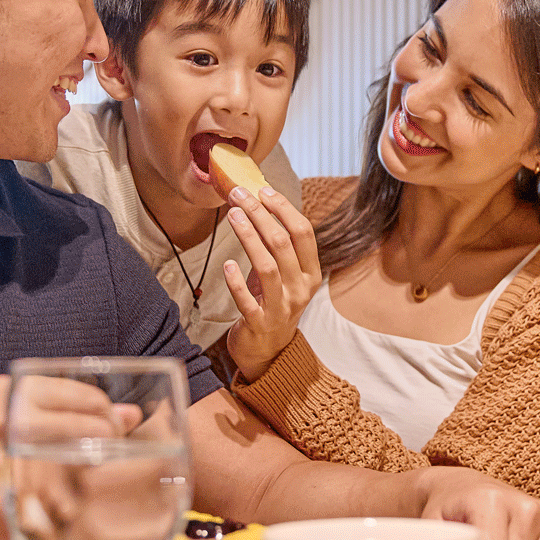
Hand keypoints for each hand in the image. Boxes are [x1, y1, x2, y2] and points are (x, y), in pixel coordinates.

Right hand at [0, 375, 135, 539]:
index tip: (111, 434)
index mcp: (6, 395)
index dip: (109, 418)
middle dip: (108, 451)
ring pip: (79, 471)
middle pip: (91, 430)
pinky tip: (48, 516)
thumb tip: (130, 414)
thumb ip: (58, 415)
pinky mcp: (0, 507)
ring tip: (65, 493)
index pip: (85, 396)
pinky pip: (56, 509)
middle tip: (98, 468)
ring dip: (86, 487)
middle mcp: (5, 423)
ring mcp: (2, 465)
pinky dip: (64, 515)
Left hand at [221, 184, 321, 380]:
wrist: (268, 350)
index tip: (263, 190)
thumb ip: (278, 247)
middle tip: (238, 195)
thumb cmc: (272, 302)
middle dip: (259, 214)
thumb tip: (259, 204)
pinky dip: (236, 281)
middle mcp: (301, 289)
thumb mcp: (284, 274)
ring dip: (248, 237)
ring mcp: (282, 308)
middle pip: (282, 244)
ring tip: (232, 216)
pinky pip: (248, 300)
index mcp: (311, 273)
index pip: (303, 232)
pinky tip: (227, 264)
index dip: (283, 208)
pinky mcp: (260, 323)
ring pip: (267, 266)